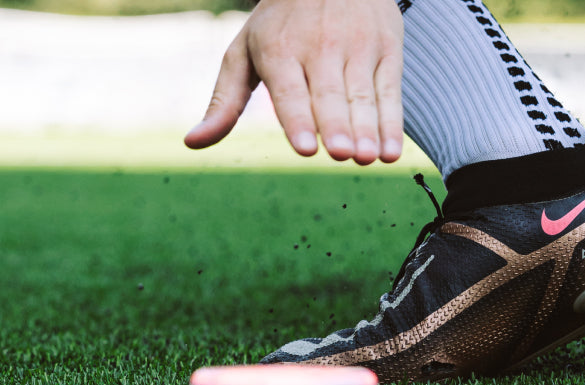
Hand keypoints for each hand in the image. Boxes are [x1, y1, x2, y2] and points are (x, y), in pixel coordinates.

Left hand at [183, 0, 403, 164]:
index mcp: (278, 51)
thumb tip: (193, 142)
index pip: (289, 91)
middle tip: (342, 154)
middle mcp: (319, 47)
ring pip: (362, 95)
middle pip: (329, 95)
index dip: (298, 120)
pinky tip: (389, 152)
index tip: (306, 149)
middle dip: (337, 125)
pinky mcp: (386, 49)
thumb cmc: (279, 26)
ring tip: (367, 157)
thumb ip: (224, 102)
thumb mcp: (244, 53)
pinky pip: (390, 91)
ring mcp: (356, 47)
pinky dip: (392, 124)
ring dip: (368, 130)